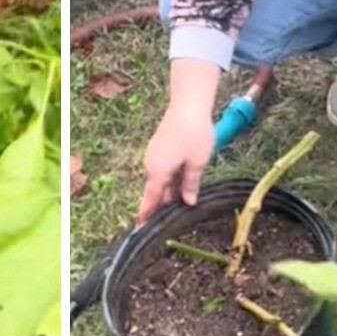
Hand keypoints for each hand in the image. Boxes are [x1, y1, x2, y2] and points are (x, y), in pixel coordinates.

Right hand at [137, 104, 214, 222]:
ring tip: (178, 206)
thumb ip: (190, 184)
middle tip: (166, 223)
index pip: (151, 199)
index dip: (146, 215)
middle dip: (160, 206)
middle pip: (154, 191)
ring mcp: (153, 155)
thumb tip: (187, 202)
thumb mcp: (197, 163)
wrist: (188, 106)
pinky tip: (180, 184)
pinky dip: (168, 180)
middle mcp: (151, 165)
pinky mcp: (158, 148)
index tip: (139, 229)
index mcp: (158, 172)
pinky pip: (161, 170)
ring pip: (159, 180)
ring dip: (166, 192)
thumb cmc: (194, 134)